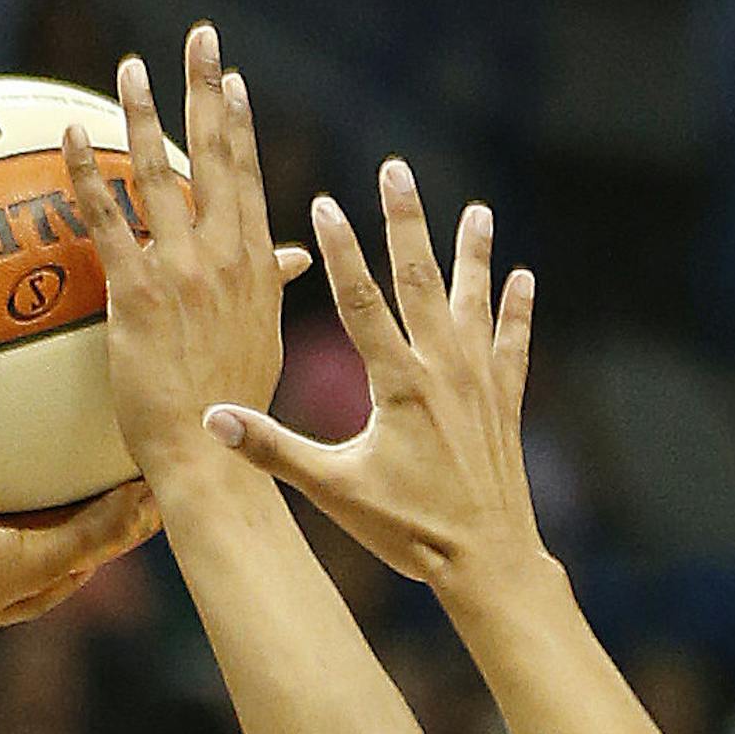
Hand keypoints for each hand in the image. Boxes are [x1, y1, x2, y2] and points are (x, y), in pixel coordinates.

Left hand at [63, 27, 311, 484]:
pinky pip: (108, 219)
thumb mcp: (261, 345)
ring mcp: (183, 273)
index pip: (249, 181)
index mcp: (256, 270)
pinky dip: (89, 173)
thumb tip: (293, 260)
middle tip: (198, 38)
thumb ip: (269, 291)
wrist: (213, 458)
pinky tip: (73, 135)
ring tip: (129, 67)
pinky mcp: (139, 294)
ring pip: (162, 174)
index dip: (239, 126)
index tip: (231, 81)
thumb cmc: (234, 415)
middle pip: (215, 158)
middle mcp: (225, 260)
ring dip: (144, 114)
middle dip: (205, 91)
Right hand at [201, 160, 546, 589]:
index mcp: (399, 385)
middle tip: (397, 169)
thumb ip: (273, 451)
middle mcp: (443, 372)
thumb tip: (211, 420)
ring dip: (474, 254)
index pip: (361, 301)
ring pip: (474, 304)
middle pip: (421, 280)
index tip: (323, 200)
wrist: (487, 564)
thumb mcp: (334, 492)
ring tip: (478, 210)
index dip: (341, 250)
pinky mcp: (506, 407)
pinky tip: (523, 279)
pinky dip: (516, 312)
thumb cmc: (410, 532)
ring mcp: (480, 386)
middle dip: (406, 222)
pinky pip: (513, 347)